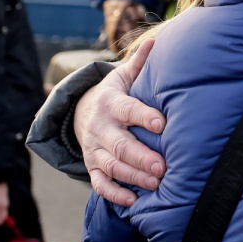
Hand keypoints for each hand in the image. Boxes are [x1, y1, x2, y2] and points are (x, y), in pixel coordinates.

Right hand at [74, 38, 166, 205]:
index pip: (127, 109)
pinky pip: (100, 183)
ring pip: (111, 166)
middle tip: (162, 167)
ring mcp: (94, 148)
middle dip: (140, 157)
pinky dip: (114, 194)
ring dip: (133, 176)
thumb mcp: (122, 78)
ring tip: (156, 183)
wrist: (80, 112)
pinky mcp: (92, 166)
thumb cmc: (114, 95)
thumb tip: (156, 41)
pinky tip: (133, 200)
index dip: (143, 117)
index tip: (162, 124)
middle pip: (119, 144)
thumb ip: (139, 64)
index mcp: (110, 102)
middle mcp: (100, 127)